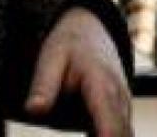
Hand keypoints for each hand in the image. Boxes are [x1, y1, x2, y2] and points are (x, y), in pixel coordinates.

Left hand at [25, 6, 132, 136]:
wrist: (91, 30)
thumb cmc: (69, 44)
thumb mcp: (51, 57)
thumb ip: (43, 86)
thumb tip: (33, 112)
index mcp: (102, 85)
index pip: (110, 123)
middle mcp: (119, 98)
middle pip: (122, 136)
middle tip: (86, 136)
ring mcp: (123, 107)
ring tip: (86, 134)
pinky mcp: (120, 114)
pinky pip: (120, 135)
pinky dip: (108, 136)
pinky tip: (92, 133)